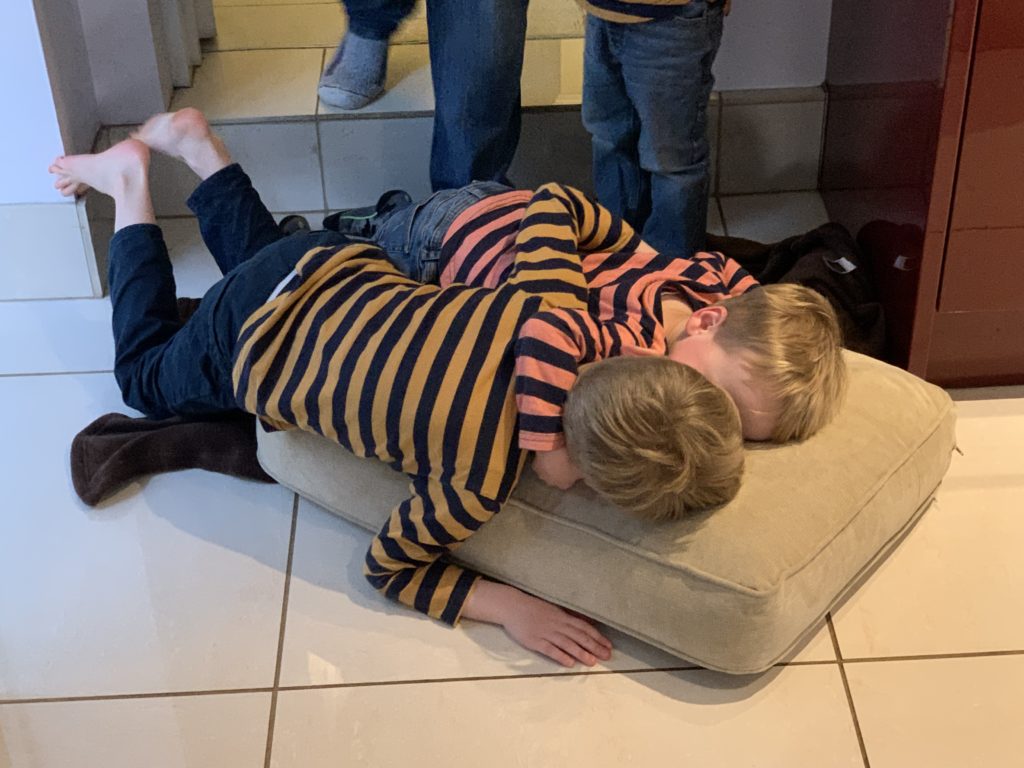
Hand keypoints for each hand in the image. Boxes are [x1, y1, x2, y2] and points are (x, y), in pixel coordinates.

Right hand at [463, 581, 612, 666]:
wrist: (512, 606)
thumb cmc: (533, 607)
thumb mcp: (554, 609)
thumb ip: (569, 617)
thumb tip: (587, 622)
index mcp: (562, 616)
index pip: (584, 627)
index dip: (597, 637)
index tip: (608, 645)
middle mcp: (557, 624)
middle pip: (579, 636)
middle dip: (594, 647)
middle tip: (607, 656)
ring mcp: (546, 633)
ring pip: (567, 644)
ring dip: (581, 653)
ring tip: (592, 662)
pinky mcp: (535, 641)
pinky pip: (550, 650)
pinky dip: (561, 656)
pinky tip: (570, 663)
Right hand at [532, 447, 582, 489]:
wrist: (552, 450)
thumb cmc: (569, 459)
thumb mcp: (581, 468)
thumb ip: (583, 473)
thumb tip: (589, 475)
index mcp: (564, 485)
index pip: (569, 483)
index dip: (571, 475)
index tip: (574, 467)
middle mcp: (551, 483)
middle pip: (556, 478)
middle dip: (560, 471)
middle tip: (565, 461)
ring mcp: (541, 475)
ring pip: (547, 472)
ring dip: (551, 466)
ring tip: (556, 456)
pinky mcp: (535, 466)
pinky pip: (541, 464)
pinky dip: (544, 459)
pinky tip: (548, 452)